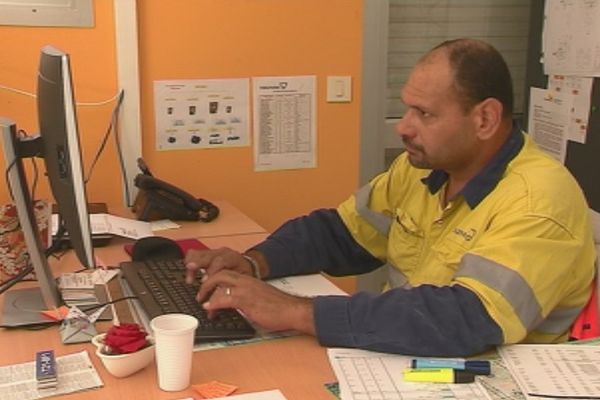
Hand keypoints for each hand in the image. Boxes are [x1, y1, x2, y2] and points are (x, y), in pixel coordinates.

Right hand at [185, 247, 251, 283]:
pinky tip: (190, 275)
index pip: (220, 261)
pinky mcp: (205, 254)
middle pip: (206, 255)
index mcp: (232, 258)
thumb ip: (229, 288)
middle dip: (197, 265)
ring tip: (189, 280)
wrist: (246, 266)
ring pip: (197, 253)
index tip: (204, 281)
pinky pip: (194, 255)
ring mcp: (213, 252)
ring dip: (191, 266)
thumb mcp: (241, 281)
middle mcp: (221, 253)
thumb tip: (216, 303)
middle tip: (190, 278)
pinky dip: (190, 264)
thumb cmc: (244, 275)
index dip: (211, 271)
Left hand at [197, 269, 315, 334]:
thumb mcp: (260, 299)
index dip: (214, 279)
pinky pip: (224, 297)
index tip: (207, 289)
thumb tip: (235, 307)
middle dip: (206, 282)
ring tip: (203, 304)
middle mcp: (246, 281)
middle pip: (220, 273)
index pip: (227, 273)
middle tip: (200, 294)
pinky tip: (209, 308)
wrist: (292, 310)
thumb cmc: (279, 307)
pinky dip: (213, 303)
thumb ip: (247, 299)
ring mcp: (246, 289)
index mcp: (249, 280)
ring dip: (207, 292)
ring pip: (219, 282)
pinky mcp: (246, 300)